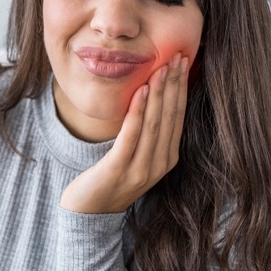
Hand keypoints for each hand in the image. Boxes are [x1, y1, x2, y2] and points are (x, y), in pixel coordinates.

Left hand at [59, 55, 189, 214]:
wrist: (87, 214)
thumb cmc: (109, 179)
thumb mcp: (134, 155)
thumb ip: (146, 133)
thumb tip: (153, 96)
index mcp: (166, 159)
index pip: (178, 117)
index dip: (181, 88)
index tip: (183, 61)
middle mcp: (158, 165)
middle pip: (170, 117)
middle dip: (174, 84)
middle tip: (177, 56)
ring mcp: (140, 170)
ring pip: (155, 124)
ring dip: (160, 93)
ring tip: (161, 67)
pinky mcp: (118, 170)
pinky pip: (131, 136)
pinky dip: (138, 112)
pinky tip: (141, 90)